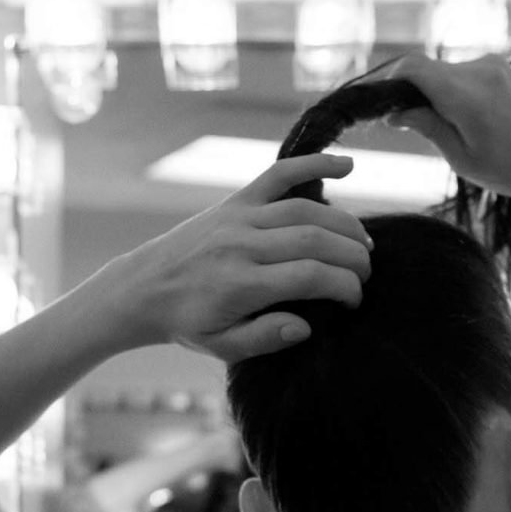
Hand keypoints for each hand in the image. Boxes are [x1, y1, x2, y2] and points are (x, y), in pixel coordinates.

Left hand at [99, 154, 370, 360]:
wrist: (143, 288)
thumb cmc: (188, 322)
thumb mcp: (221, 346)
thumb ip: (265, 339)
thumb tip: (306, 325)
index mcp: (241, 285)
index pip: (310, 276)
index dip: (344, 286)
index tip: (354, 300)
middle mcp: (242, 245)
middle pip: (315, 239)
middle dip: (352, 255)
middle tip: (367, 273)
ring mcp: (239, 217)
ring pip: (306, 210)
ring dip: (344, 223)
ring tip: (364, 244)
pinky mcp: (235, 201)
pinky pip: (279, 175)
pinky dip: (314, 164)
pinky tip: (347, 166)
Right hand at [379, 53, 510, 210]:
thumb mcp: (462, 158)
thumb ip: (426, 126)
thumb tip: (395, 112)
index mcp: (466, 92)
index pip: (410, 67)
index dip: (385, 80)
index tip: (375, 102)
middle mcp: (479, 69)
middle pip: (426, 69)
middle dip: (409, 92)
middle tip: (401, 124)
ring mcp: (495, 65)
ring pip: (446, 72)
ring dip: (433, 94)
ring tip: (440, 129)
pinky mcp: (504, 69)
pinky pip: (465, 74)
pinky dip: (453, 92)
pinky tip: (463, 120)